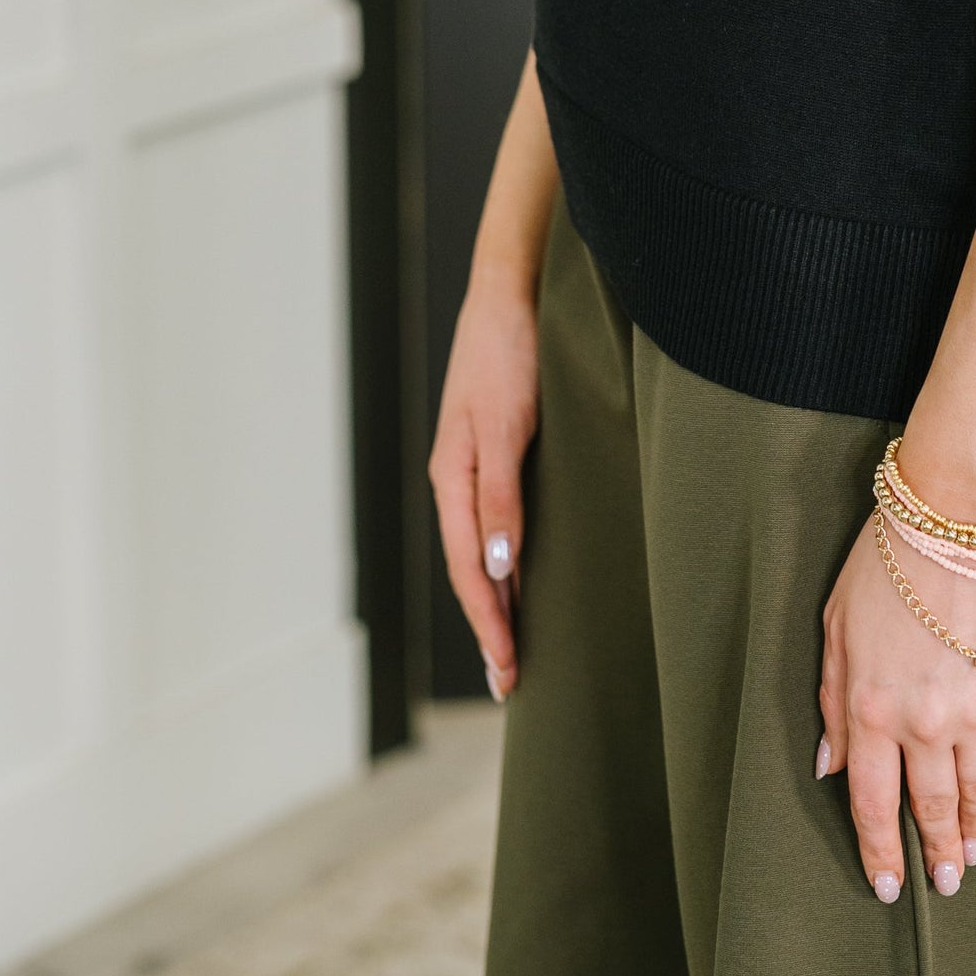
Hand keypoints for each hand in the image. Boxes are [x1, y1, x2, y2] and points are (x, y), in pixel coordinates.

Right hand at [429, 266, 540, 697]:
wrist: (512, 291)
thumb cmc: (508, 350)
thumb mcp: (507, 424)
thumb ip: (501, 493)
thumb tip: (498, 565)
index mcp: (453, 478)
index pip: (469, 570)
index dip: (488, 623)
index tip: (508, 670)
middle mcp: (461, 480)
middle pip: (472, 569)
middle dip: (490, 628)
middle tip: (512, 684)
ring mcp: (478, 467)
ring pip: (485, 551)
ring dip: (499, 601)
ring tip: (515, 650)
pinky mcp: (501, 452)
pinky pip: (499, 524)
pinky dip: (507, 563)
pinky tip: (522, 580)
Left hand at [818, 508, 975, 901]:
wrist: (956, 516)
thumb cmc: (886, 559)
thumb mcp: (836, 624)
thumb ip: (833, 701)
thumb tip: (829, 764)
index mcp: (871, 709)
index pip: (873, 803)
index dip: (879, 852)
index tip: (887, 885)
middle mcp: (923, 722)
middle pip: (932, 806)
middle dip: (937, 850)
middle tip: (944, 880)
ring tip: (975, 852)